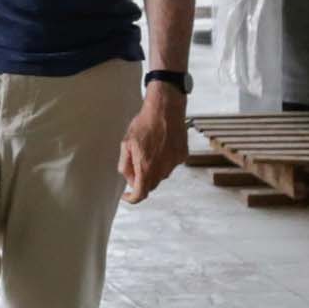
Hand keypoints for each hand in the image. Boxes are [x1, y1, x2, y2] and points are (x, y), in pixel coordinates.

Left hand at [121, 82, 189, 202]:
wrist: (165, 109)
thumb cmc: (144, 124)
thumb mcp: (126, 144)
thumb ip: (125, 165)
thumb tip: (128, 179)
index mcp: (146, 168)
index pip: (140, 194)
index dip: (132, 198)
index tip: (127, 195)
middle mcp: (162, 169)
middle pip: (151, 185)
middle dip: (141, 179)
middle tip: (135, 162)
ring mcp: (174, 163)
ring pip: (161, 174)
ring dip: (153, 169)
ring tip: (149, 148)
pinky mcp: (182, 156)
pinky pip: (171, 164)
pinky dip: (164, 160)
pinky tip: (161, 144)